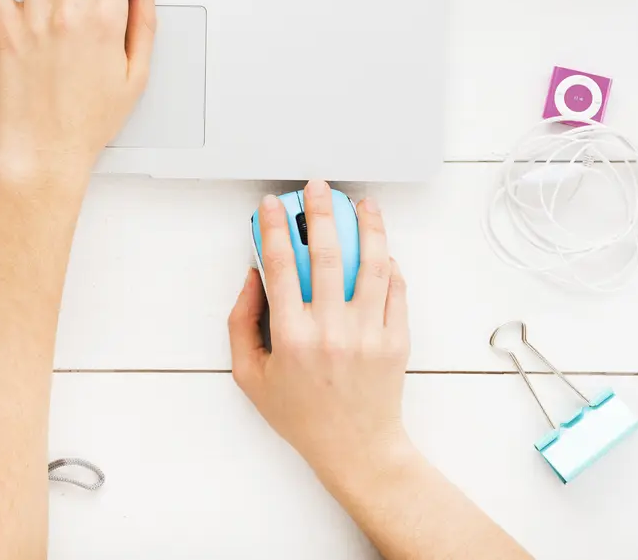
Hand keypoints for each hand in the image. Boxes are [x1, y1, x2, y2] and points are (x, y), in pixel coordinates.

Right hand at [228, 180, 412, 484]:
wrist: (355, 448)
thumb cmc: (301, 414)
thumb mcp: (249, 375)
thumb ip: (241, 322)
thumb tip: (254, 277)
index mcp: (292, 336)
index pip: (282, 265)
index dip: (275, 228)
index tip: (272, 205)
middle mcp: (332, 330)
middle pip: (329, 253)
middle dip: (321, 211)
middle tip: (318, 188)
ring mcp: (369, 333)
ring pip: (373, 263)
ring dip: (368, 227)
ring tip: (364, 205)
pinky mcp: (396, 338)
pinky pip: (396, 288)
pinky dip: (390, 263)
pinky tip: (383, 248)